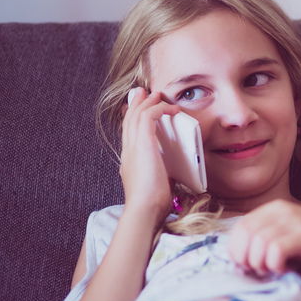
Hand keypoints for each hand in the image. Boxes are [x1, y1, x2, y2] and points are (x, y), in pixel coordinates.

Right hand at [120, 88, 180, 219]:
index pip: (129, 133)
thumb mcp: (158, 183)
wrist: (145, 209)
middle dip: (136, 104)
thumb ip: (162, 174)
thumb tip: (173, 173)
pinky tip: (171, 109)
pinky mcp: (142, 144)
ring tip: (158, 95)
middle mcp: (128, 151)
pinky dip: (159, 109)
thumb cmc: (154, 203)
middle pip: (129, 120)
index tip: (139, 108)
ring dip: (148, 102)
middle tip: (144, 92)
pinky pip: (147, 117)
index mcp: (130, 160)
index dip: (133, 118)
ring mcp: (132, 147)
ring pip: (136, 115)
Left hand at [226, 199, 300, 276]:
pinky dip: (275, 264)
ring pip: (260, 243)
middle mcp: (282, 209)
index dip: (237, 249)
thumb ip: (263, 236)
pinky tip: (284, 268)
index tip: (246, 265)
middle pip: (247, 235)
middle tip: (259, 270)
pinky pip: (277, 250)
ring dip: (261, 263)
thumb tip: (236, 254)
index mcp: (273, 208)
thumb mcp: (285, 234)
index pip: (240, 227)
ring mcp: (295, 221)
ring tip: (273, 269)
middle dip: (247, 258)